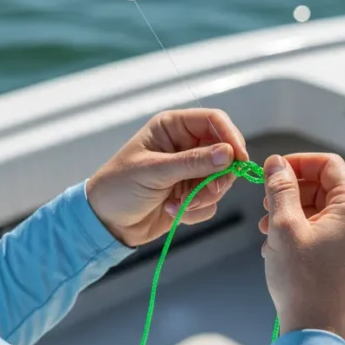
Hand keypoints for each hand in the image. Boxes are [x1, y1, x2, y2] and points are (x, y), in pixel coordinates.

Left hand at [85, 109, 249, 247]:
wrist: (105, 222)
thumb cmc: (119, 187)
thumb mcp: (153, 171)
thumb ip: (192, 162)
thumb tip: (228, 154)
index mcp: (173, 127)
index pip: (214, 121)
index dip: (231, 137)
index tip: (239, 160)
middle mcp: (185, 145)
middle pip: (225, 154)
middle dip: (216, 178)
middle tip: (201, 194)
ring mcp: (190, 171)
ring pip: (221, 181)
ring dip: (203, 198)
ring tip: (176, 206)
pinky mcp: (192, 194)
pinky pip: (211, 202)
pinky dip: (195, 211)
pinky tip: (171, 212)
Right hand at [258, 153, 344, 342]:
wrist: (316, 331)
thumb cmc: (302, 282)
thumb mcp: (284, 226)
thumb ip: (280, 189)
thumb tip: (276, 163)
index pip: (329, 165)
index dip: (298, 163)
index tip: (273, 172)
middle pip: (326, 187)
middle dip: (292, 191)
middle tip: (266, 204)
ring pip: (324, 209)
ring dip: (293, 212)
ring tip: (268, 229)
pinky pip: (327, 230)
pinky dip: (303, 230)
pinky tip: (279, 246)